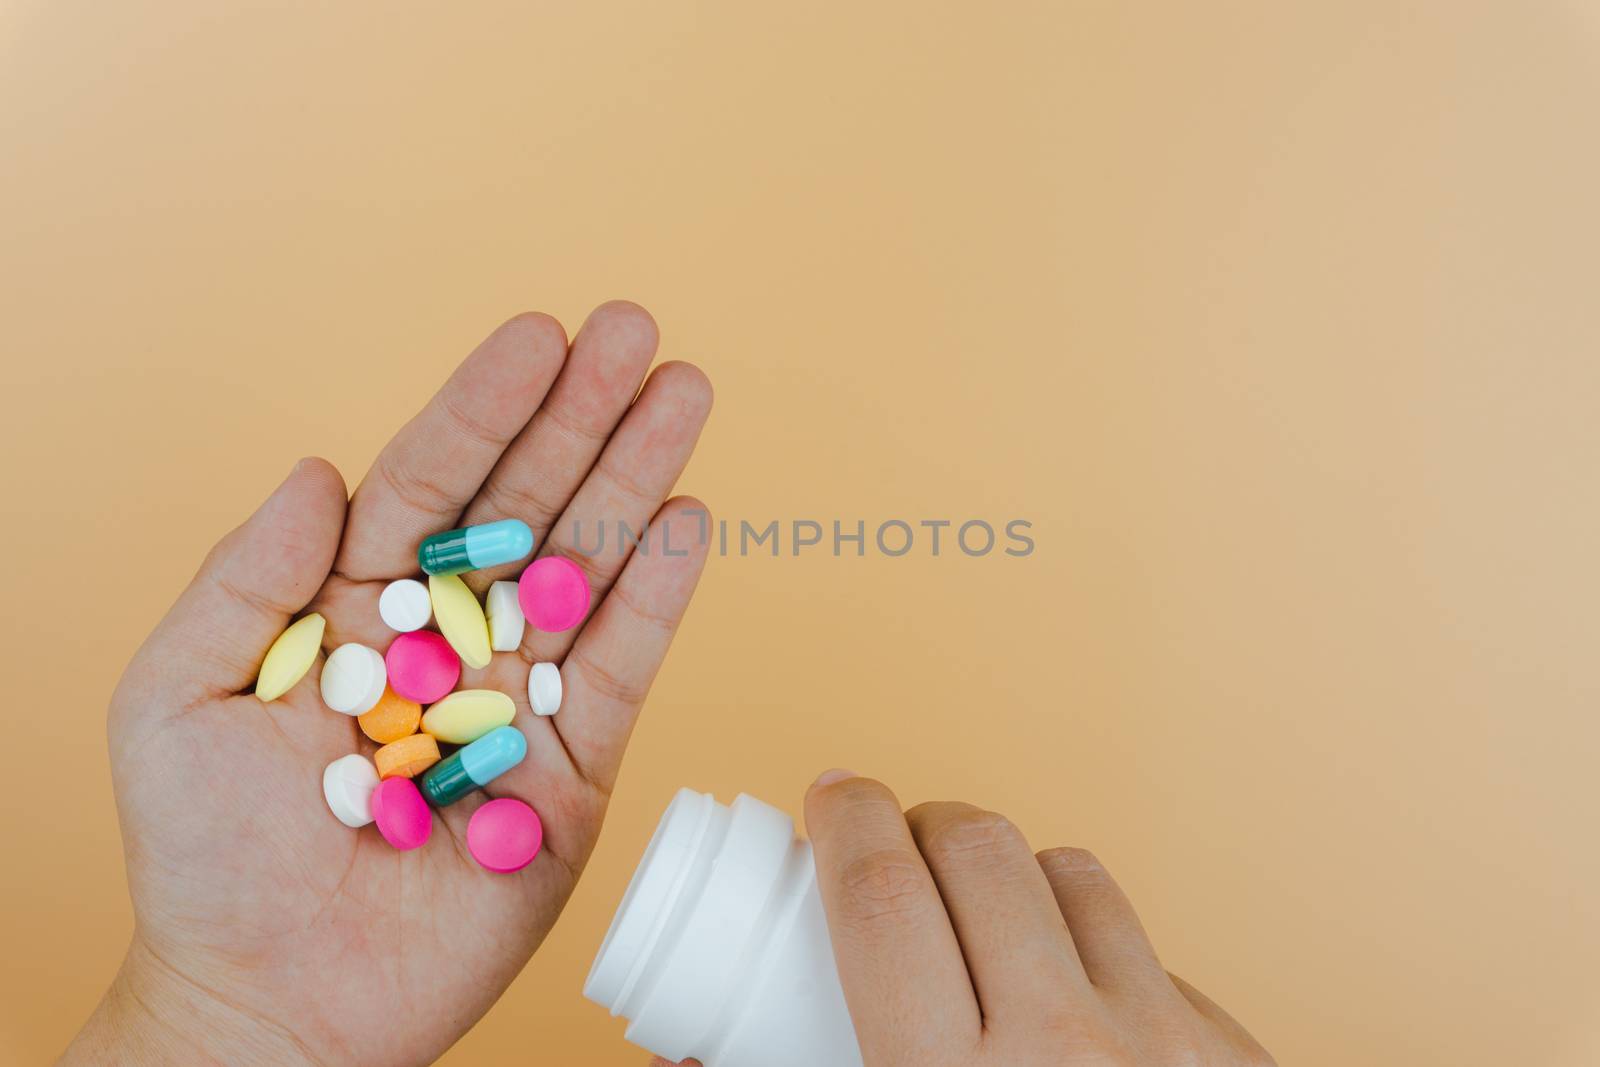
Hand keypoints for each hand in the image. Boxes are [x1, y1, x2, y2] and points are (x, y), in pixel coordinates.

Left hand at [62, 303, 712, 1065]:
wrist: (279, 1002)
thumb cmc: (207, 860)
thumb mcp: (180, 700)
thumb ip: (247, 579)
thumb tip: (320, 469)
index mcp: (354, 607)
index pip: (428, 482)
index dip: (483, 407)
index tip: (537, 334)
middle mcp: (446, 637)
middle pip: (524, 505)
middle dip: (581, 416)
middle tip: (634, 329)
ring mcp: (517, 698)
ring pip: (587, 568)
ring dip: (637, 478)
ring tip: (684, 392)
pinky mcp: (573, 767)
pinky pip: (623, 668)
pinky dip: (660, 596)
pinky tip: (687, 519)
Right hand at [658, 775, 1274, 1066]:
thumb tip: (684, 1049)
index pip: (879, 893)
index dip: (844, 817)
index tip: (831, 796)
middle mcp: (1070, 1054)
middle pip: (979, 852)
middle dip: (921, 822)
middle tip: (896, 843)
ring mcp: (1170, 1053)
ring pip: (1077, 877)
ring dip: (1016, 870)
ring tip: (986, 907)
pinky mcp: (1239, 1065)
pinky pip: (1158, 957)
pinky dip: (1103, 950)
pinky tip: (1080, 998)